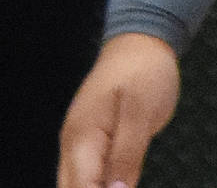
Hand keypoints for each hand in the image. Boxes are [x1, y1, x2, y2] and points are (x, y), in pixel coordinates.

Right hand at [59, 35, 180, 187]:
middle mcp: (74, 142)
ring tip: (121, 184)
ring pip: (73, 184)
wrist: (140, 42)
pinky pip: (86, 176)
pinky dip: (95, 186)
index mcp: (82, 136)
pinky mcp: (91, 142)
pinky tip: (113, 186)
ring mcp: (80, 142)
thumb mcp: (140, 114)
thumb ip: (126, 157)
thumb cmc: (143, 72)